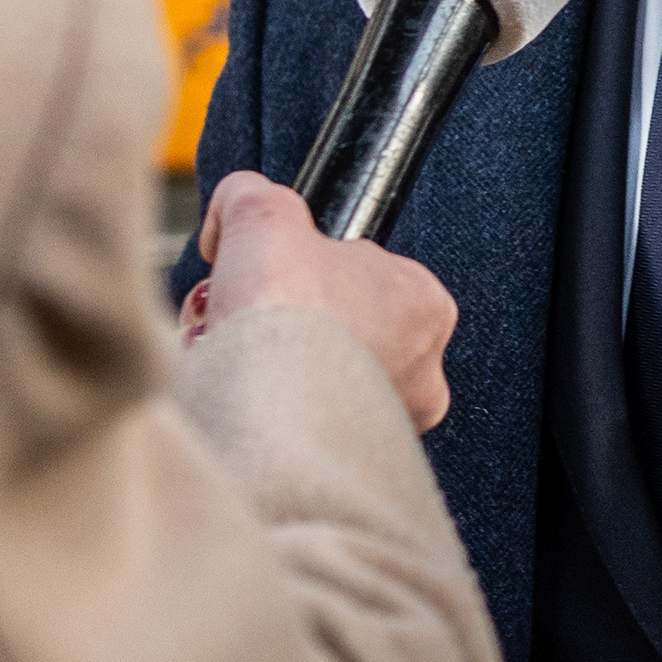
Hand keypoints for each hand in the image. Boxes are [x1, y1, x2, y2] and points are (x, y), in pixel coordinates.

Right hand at [197, 171, 457, 430]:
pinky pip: (303, 429)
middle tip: (248, 321)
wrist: (263, 403)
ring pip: (316, 381)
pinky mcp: (353, 465)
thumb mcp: (260, 213)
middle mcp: (422, 370)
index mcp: (423, 303)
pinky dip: (268, 414)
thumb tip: (237, 203)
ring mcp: (391, 423)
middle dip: (284, 326)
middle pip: (335, 331)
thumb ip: (252, 195)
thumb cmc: (281, 308)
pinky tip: (242, 399)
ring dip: (272, 368)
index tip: (273, 278)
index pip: (361, 274)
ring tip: (238, 360)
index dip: (303, 270)